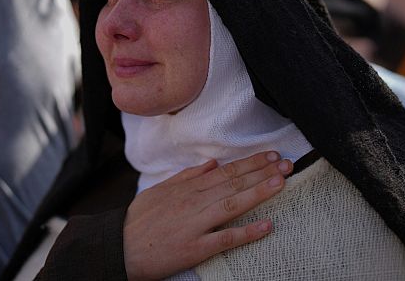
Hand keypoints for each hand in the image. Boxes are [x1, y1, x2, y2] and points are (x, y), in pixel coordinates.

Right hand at [123, 151, 292, 280]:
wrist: (118, 248)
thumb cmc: (138, 221)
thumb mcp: (159, 191)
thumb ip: (186, 176)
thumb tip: (211, 163)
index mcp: (187, 189)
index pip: (225, 171)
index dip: (251, 163)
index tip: (271, 156)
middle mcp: (194, 203)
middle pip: (233, 183)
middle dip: (262, 172)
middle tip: (286, 164)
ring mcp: (195, 225)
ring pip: (233, 204)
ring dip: (259, 192)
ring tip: (281, 183)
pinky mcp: (195, 248)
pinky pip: (225, 239)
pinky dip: (247, 232)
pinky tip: (267, 226)